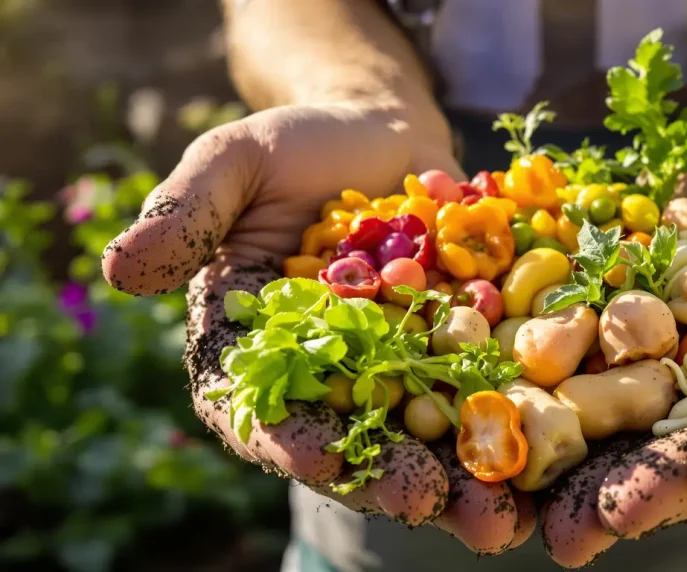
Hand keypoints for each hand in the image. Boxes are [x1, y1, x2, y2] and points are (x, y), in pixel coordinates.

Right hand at [102, 104, 534, 553]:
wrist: (384, 133)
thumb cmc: (300, 145)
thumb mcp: (238, 160)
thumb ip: (189, 210)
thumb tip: (121, 270)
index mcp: (257, 350)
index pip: (263, 410)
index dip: (291, 441)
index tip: (326, 459)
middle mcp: (326, 378)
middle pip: (354, 444)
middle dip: (393, 483)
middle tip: (437, 509)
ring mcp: (396, 373)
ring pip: (425, 441)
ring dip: (463, 481)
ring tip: (504, 518)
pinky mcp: (454, 355)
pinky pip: (482, 399)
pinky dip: (510, 429)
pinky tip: (545, 460)